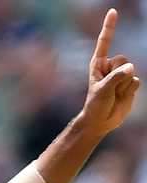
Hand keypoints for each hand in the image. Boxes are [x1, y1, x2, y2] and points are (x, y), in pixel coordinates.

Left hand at [80, 9, 140, 135]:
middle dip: (118, 74)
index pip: (105, 42)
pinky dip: (130, 90)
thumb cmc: (95, 104)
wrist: (101, 121)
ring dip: (123, 85)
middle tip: (108, 88)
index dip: (109, 27)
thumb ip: (116, 77)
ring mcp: (121, 75)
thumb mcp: (102, 90)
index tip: (113, 11)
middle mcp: (110, 67)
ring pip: (132, 71)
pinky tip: (121, 97)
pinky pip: (136, 81)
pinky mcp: (130, 83)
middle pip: (123, 59)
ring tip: (113, 94)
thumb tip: (131, 68)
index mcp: (98, 64)